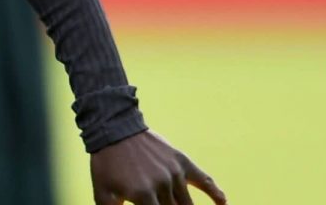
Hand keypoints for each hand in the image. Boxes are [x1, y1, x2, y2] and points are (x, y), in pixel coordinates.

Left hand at [90, 130, 224, 204]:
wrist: (114, 129)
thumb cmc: (106, 164)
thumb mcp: (103, 193)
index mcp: (143, 196)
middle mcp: (162, 186)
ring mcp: (174, 173)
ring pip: (187, 204)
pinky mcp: (181, 162)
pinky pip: (204, 179)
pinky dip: (215, 192)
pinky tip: (222, 203)